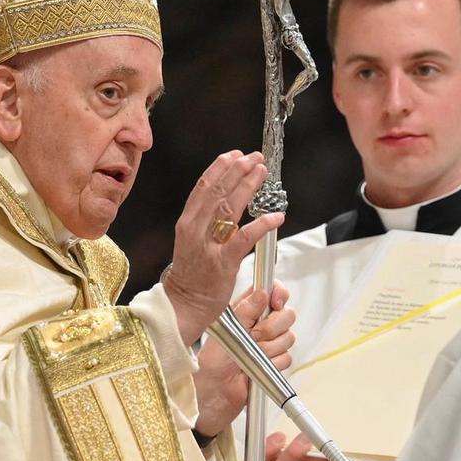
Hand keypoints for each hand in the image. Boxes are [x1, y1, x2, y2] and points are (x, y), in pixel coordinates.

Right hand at [164, 151, 283, 344]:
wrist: (184, 305)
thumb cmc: (192, 274)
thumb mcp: (193, 240)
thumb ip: (206, 220)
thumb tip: (226, 199)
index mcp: (187, 222)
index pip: (203, 187)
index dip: (220, 168)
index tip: (235, 155)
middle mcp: (195, 230)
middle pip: (217, 192)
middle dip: (237, 171)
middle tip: (254, 158)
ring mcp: (209, 245)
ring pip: (229, 208)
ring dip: (248, 187)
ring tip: (262, 173)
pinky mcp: (224, 262)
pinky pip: (245, 238)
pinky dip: (262, 225)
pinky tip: (276, 216)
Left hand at [193, 283, 295, 437]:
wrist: (214, 395)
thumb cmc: (211, 363)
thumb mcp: (226, 331)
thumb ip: (245, 311)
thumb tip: (262, 293)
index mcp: (246, 310)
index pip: (272, 290)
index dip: (279, 294)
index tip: (275, 303)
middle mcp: (260, 324)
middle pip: (287, 314)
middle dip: (272, 327)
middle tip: (254, 336)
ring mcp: (269, 343)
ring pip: (289, 337)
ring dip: (270, 348)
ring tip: (251, 356)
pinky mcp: (275, 362)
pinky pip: (287, 358)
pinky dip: (272, 363)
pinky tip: (257, 367)